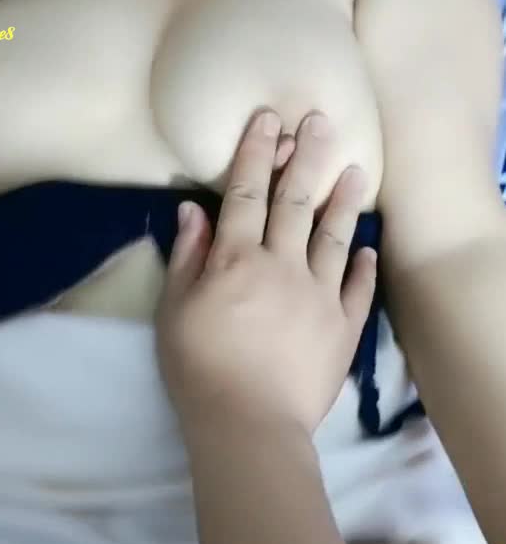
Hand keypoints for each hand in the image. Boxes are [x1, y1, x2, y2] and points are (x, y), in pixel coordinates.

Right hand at [156, 110, 376, 440]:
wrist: (248, 424)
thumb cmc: (199, 371)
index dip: (254, 154)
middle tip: (320, 121)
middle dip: (305, 158)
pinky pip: (357, 289)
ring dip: (343, 201)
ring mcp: (319, 295)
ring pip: (333, 237)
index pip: (245, 195)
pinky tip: (368, 249)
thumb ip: (186, 260)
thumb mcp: (175, 314)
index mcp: (237, 260)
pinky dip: (363, 267)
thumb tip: (192, 211)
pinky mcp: (343, 328)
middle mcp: (282, 266)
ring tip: (355, 170)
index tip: (267, 119)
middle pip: (295, 202)